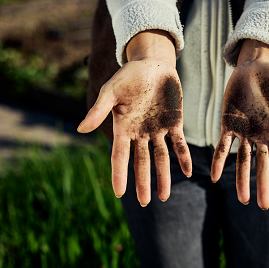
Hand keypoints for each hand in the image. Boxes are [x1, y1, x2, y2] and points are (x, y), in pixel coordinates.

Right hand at [78, 30, 191, 205]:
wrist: (152, 64)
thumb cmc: (128, 76)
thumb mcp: (111, 91)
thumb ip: (99, 110)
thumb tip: (80, 129)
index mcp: (123, 127)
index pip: (120, 155)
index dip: (119, 174)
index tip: (119, 193)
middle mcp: (140, 133)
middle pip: (142, 161)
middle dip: (143, 181)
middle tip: (144, 203)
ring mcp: (158, 129)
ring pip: (161, 157)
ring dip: (163, 176)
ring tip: (164, 196)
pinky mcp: (175, 123)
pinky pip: (179, 143)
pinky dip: (183, 156)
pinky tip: (188, 171)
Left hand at [211, 40, 268, 209]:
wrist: (256, 66)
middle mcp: (263, 136)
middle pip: (264, 165)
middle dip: (263, 185)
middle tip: (263, 206)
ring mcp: (245, 132)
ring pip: (244, 160)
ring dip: (243, 179)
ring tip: (243, 200)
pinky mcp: (228, 124)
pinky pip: (223, 146)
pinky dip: (219, 160)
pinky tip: (215, 177)